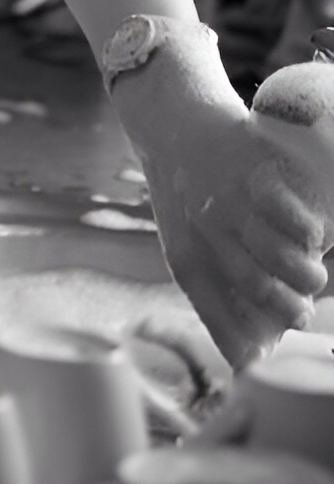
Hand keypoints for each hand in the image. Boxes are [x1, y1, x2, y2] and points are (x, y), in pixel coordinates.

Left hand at [136, 94, 327, 369]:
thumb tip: (246, 354)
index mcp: (187, 255)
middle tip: (302, 312)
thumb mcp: (181, 241)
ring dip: (306, 274)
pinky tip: (313, 236)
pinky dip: (308, 231)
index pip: (215, 315)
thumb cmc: (184, 195)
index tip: (264, 361)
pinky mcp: (254, 170)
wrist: (170, 123)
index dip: (242, 346)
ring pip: (279, 253)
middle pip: (258, 287)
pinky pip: (290, 211)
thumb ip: (212, 288)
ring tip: (313, 277)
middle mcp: (207, 231)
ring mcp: (232, 200)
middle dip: (290, 309)